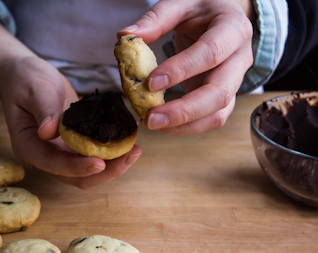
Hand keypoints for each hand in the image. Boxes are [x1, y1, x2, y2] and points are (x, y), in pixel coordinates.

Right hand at [0, 56, 141, 188]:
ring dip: (112, 164)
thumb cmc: (25, 80)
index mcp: (29, 146)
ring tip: (134, 149)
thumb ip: (43, 109)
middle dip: (105, 171)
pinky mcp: (73, 145)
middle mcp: (45, 155)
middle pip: (75, 177)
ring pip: (88, 170)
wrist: (26, 75)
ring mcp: (60, 152)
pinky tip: (129, 135)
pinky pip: (93, 153)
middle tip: (130, 155)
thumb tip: (49, 132)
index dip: (77, 167)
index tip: (100, 163)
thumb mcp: (34, 89)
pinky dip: (111, 149)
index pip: (53, 164)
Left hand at [118, 0, 253, 134]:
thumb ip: (155, 19)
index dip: (182, 70)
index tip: (151, 83)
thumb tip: (125, 36)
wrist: (224, 16)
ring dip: (185, 125)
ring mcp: (236, 80)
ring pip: (218, 113)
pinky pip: (212, 119)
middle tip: (151, 118)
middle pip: (220, 92)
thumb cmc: (202, 8)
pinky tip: (163, 125)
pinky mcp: (225, 96)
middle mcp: (240, 58)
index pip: (210, 53)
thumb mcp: (181, 3)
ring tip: (153, 124)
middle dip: (184, 110)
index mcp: (233, 29)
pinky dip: (187, 127)